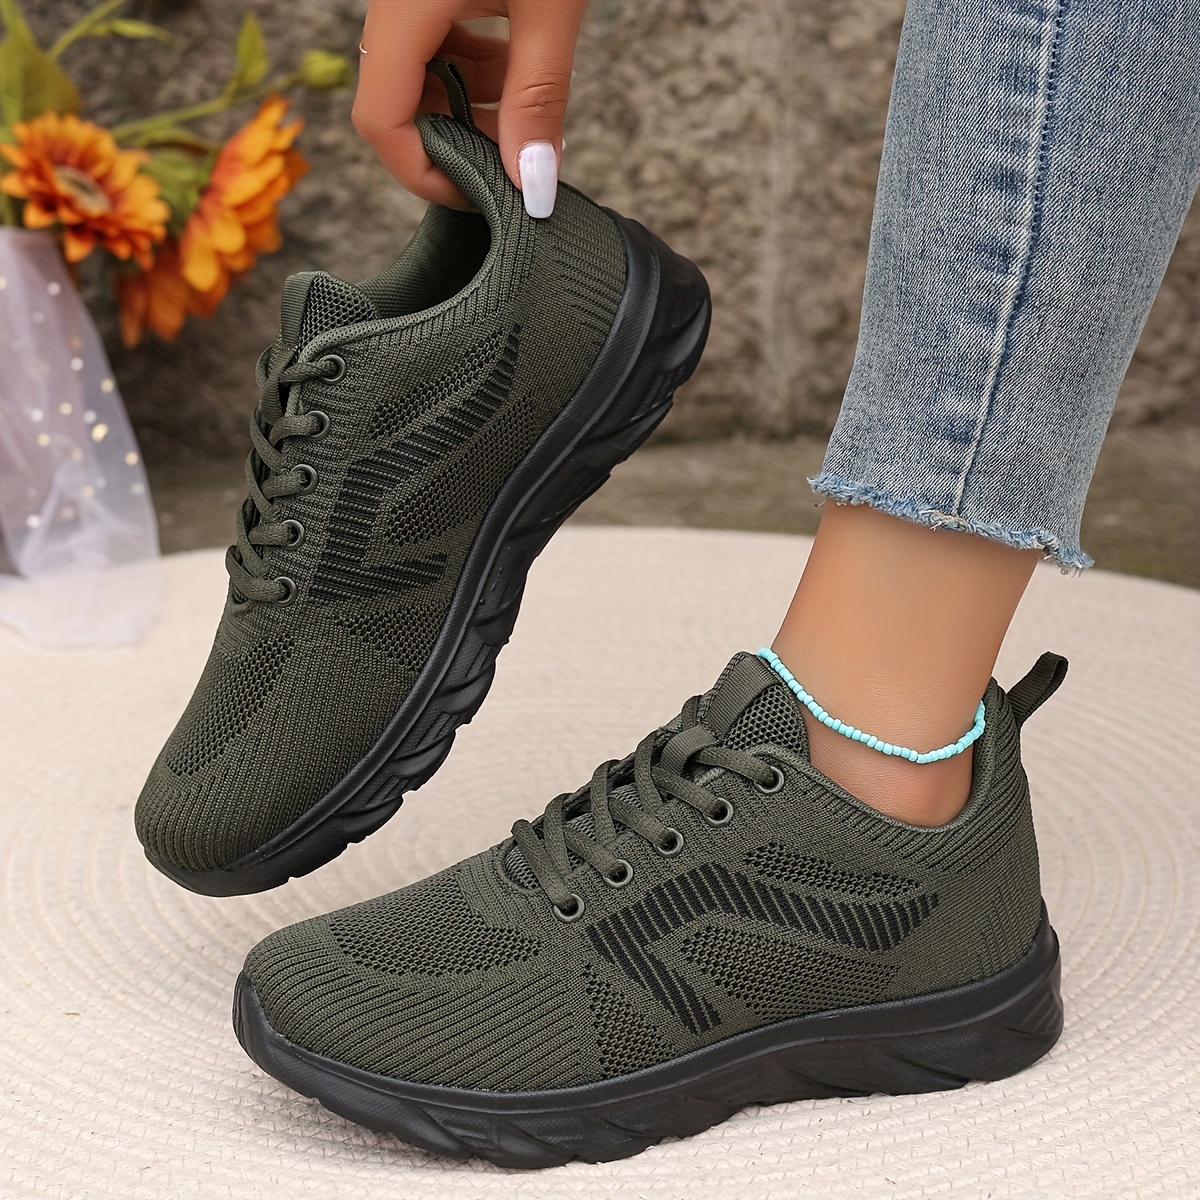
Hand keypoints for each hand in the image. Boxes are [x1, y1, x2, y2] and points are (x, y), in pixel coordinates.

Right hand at [353, 0, 590, 216]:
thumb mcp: (552, 6)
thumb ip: (539, 96)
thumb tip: (532, 183)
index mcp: (404, 6)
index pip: (381, 120)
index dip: (425, 174)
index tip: (479, 196)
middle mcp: (393, 1)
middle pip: (397, 104)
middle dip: (457, 141)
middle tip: (516, 160)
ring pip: (420, 76)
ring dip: (471, 107)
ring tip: (528, 115)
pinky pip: (439, 41)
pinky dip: (476, 70)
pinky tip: (518, 72)